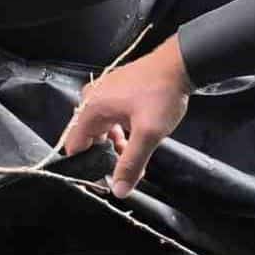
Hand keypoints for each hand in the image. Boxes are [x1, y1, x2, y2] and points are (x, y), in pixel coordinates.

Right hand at [65, 35, 192, 197]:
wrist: (179, 65)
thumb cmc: (161, 94)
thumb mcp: (148, 133)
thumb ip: (131, 163)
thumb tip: (118, 190)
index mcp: (91, 108)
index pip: (74, 145)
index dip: (86, 166)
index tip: (103, 180)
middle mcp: (91, 99)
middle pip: (88, 138)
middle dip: (106, 158)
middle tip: (127, 172)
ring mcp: (103, 93)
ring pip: (101, 129)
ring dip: (116, 147)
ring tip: (137, 158)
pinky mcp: (115, 91)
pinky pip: (110, 118)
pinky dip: (121, 132)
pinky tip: (137, 139)